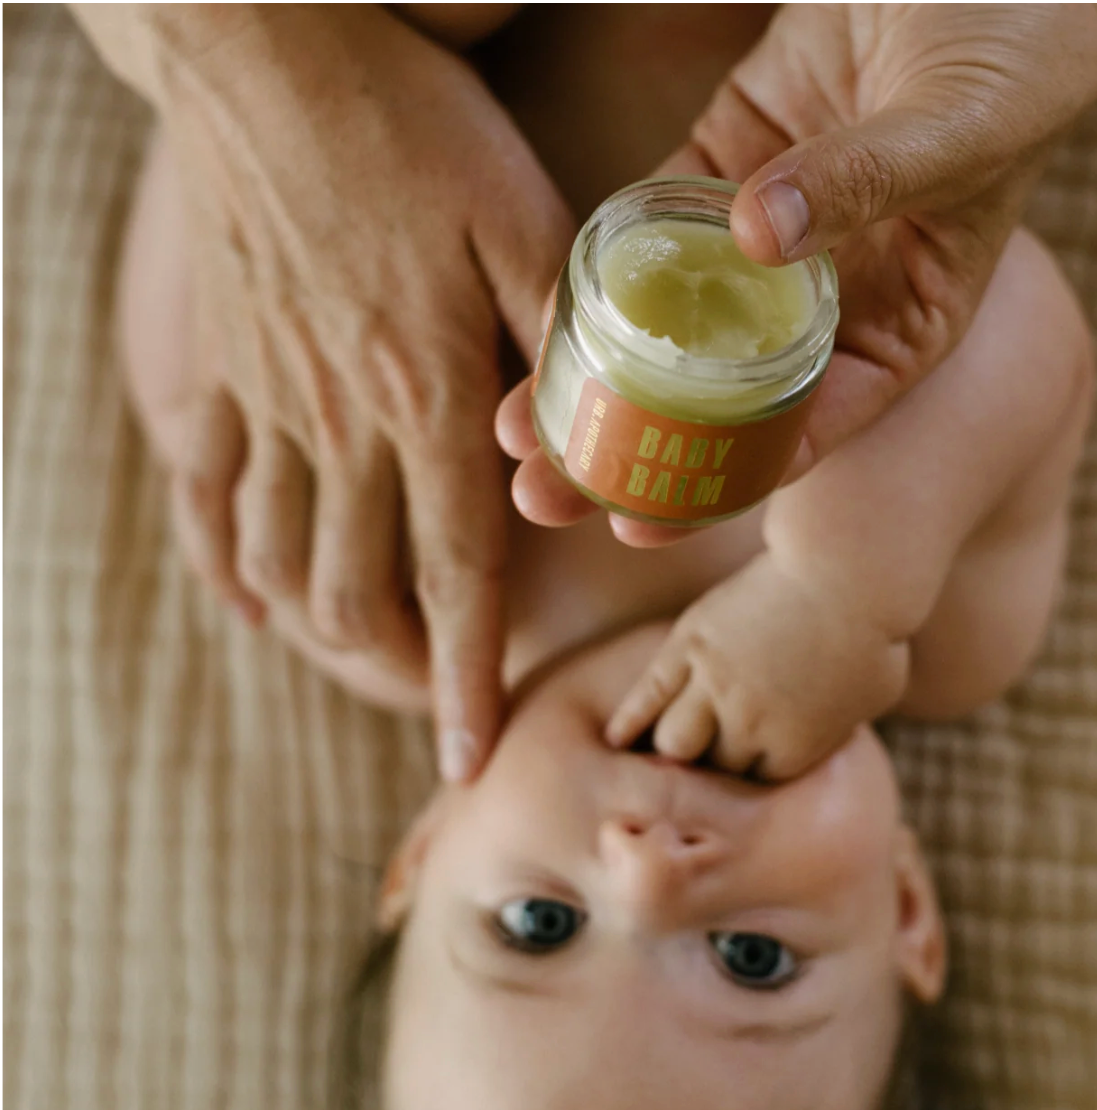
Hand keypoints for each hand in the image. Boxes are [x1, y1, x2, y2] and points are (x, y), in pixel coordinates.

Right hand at [92, 6, 573, 779]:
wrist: (269, 50)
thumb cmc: (415, 133)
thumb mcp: (522, 224)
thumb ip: (564, 343)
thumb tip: (593, 433)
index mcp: (426, 400)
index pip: (454, 579)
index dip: (464, 680)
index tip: (471, 755)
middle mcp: (339, 423)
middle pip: (359, 592)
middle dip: (400, 667)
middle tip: (436, 694)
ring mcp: (270, 400)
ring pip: (280, 559)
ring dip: (323, 627)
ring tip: (367, 656)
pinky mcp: (226, 367)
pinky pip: (206, 490)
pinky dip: (224, 562)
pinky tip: (251, 603)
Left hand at [508, 3, 1096, 542]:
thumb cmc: (1022, 39)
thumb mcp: (963, 126)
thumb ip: (866, 182)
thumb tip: (753, 237)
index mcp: (905, 324)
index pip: (804, 431)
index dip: (718, 484)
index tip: (636, 524)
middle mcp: (831, 297)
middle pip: (718, 399)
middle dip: (628, 449)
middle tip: (541, 496)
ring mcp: (770, 233)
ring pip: (670, 326)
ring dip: (597, 375)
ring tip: (514, 429)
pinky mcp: (726, 157)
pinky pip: (653, 228)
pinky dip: (600, 271)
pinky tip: (546, 312)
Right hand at [605, 553, 909, 780]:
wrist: (847, 571)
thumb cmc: (876, 630)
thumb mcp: (876, 696)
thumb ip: (841, 727)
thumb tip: (831, 738)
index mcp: (796, 751)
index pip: (757, 788)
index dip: (751, 780)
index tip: (746, 771)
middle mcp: (750, 727)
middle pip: (711, 773)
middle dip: (710, 775)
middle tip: (698, 772)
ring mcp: (715, 685)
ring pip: (672, 742)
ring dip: (671, 751)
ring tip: (660, 757)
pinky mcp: (690, 646)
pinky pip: (648, 695)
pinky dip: (629, 721)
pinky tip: (614, 739)